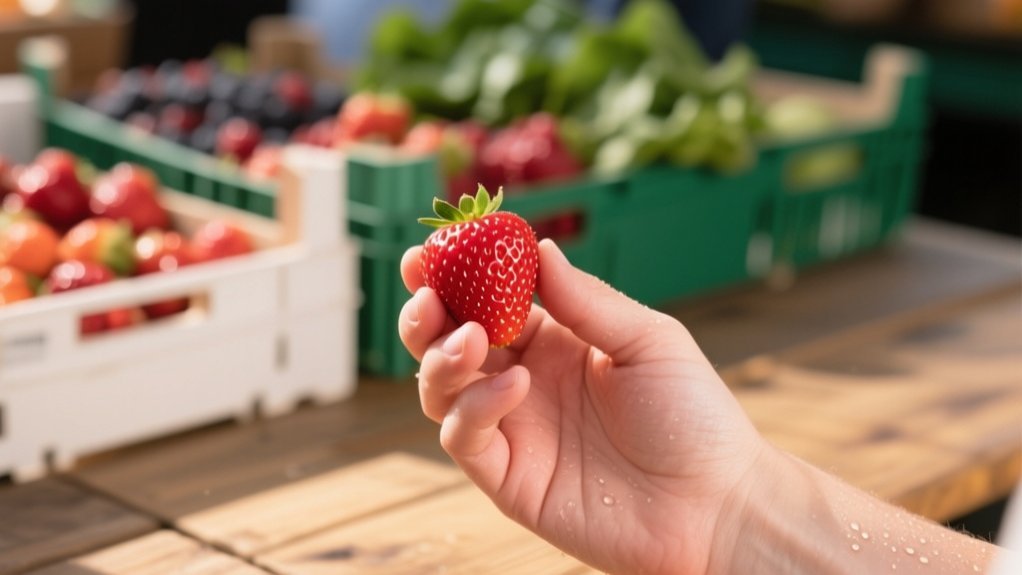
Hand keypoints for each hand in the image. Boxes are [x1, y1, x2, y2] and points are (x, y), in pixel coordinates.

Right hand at [398, 239, 765, 574]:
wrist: (715, 504)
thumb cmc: (694, 417)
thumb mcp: (647, 340)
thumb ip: (585, 300)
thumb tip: (537, 247)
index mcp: (554, 342)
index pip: (488, 301)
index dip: (456, 274)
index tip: (432, 248)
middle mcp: (523, 382)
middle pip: (448, 342)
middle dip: (426, 314)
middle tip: (426, 293)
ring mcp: (513, 430)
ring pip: (441, 389)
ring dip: (441, 358)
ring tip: (470, 338)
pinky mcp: (508, 479)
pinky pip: (465, 437)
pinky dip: (473, 407)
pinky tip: (513, 387)